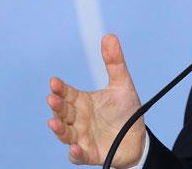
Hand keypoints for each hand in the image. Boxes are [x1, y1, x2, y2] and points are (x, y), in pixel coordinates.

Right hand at [46, 34, 145, 166]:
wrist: (138, 138)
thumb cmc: (126, 111)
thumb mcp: (122, 85)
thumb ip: (114, 63)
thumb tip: (109, 36)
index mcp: (82, 102)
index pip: (67, 94)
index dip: (60, 89)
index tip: (54, 81)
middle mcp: (78, 119)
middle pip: (64, 112)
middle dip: (57, 106)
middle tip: (53, 99)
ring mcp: (82, 137)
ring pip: (66, 133)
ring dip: (59, 129)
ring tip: (54, 123)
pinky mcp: (90, 153)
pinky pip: (79, 155)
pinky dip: (75, 152)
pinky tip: (75, 148)